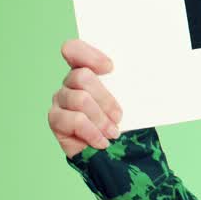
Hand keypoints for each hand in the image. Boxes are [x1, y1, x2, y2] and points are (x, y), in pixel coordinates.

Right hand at [48, 39, 124, 158]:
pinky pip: (74, 120)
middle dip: (105, 98)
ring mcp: (60, 99)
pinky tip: (102, 141)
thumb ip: (127, 83)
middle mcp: (69, 81)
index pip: (74, 49)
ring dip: (101, 119)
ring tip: (113, 132)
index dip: (88, 55)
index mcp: (86, 69)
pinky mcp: (55, 119)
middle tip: (119, 116)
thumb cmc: (120, 118)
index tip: (110, 67)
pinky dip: (92, 132)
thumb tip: (145, 73)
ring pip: (80, 99)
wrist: (112, 150)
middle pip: (82, 77)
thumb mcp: (127, 98)